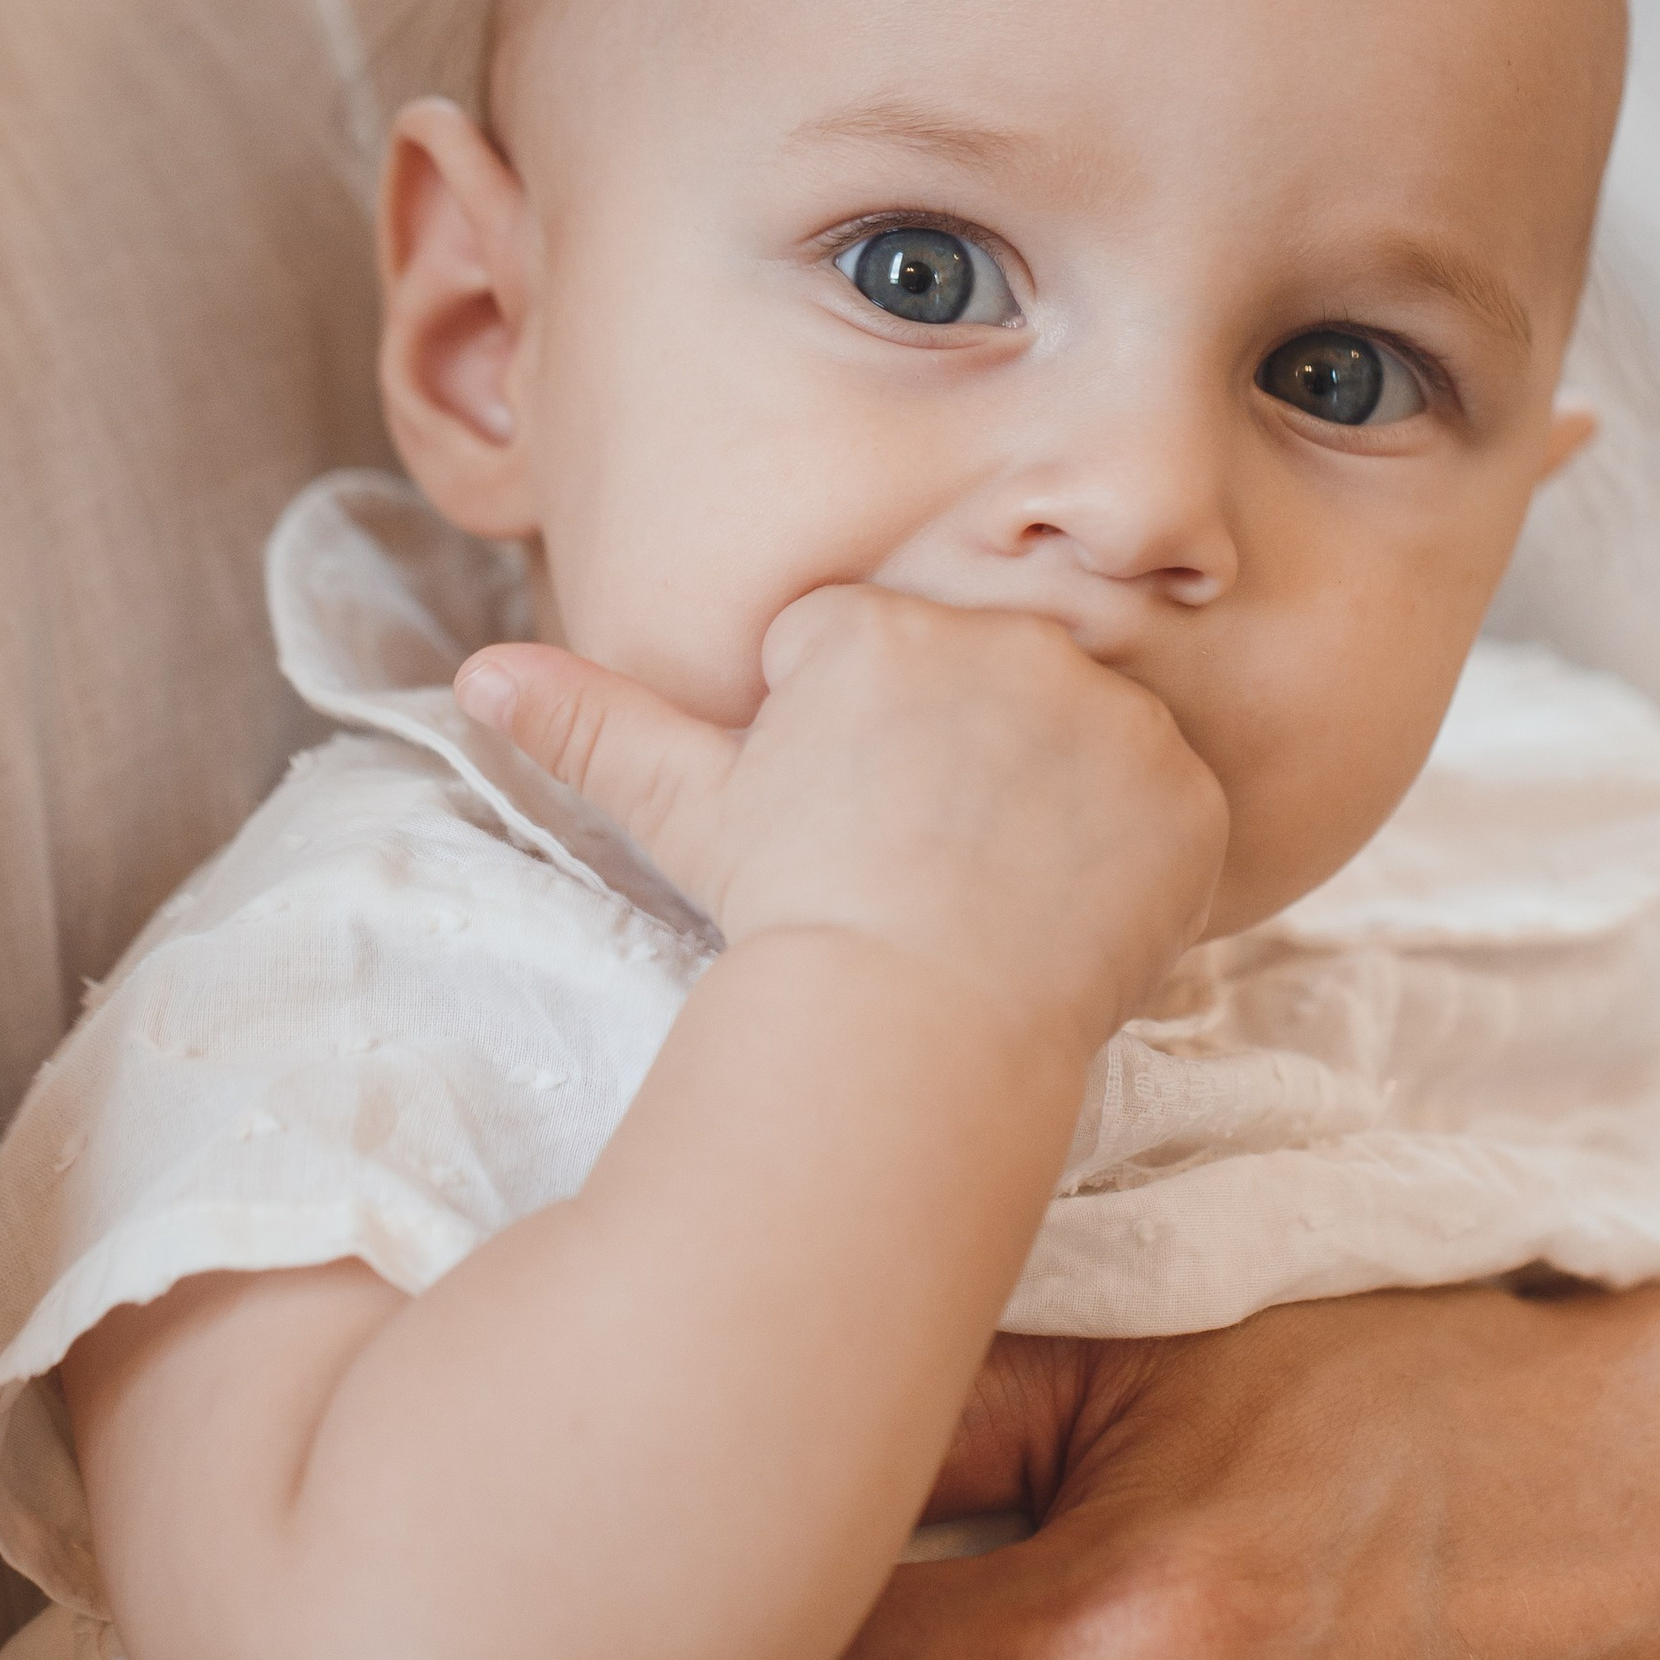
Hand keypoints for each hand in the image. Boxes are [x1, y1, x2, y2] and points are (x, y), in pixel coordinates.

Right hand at [455, 584, 1224, 1047]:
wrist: (909, 1033)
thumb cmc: (790, 920)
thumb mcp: (685, 814)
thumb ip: (592, 724)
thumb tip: (477, 674)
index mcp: (874, 626)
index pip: (867, 651)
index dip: (848, 744)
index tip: (845, 823)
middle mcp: (1001, 641)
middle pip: (980, 677)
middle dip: (953, 752)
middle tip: (922, 859)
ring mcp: (1106, 713)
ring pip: (1075, 730)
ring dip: (1045, 792)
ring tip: (989, 886)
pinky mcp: (1181, 790)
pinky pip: (1165, 800)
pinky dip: (1130, 852)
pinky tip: (1066, 907)